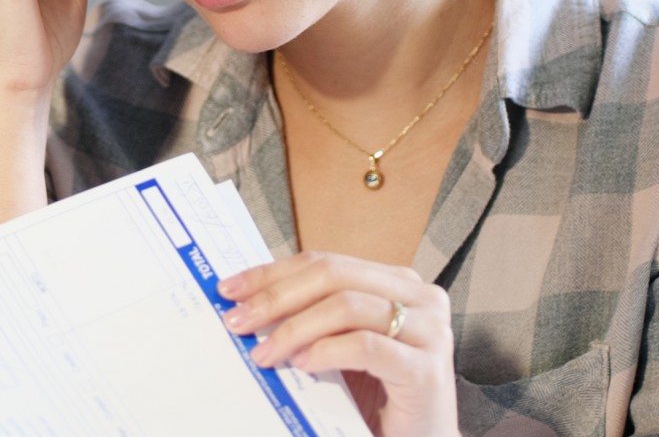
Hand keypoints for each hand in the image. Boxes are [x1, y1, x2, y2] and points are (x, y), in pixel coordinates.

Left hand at [220, 252, 457, 436]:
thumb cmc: (375, 395)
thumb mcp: (338, 345)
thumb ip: (309, 317)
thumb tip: (244, 302)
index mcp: (395, 281)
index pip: (323, 263)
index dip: (273, 273)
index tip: (230, 289)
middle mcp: (419, 297)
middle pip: (333, 276)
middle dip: (276, 297)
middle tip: (237, 320)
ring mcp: (429, 331)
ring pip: (347, 307)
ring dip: (295, 328)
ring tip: (264, 353)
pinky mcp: (426, 370)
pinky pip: (366, 346)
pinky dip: (327, 351)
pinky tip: (302, 364)